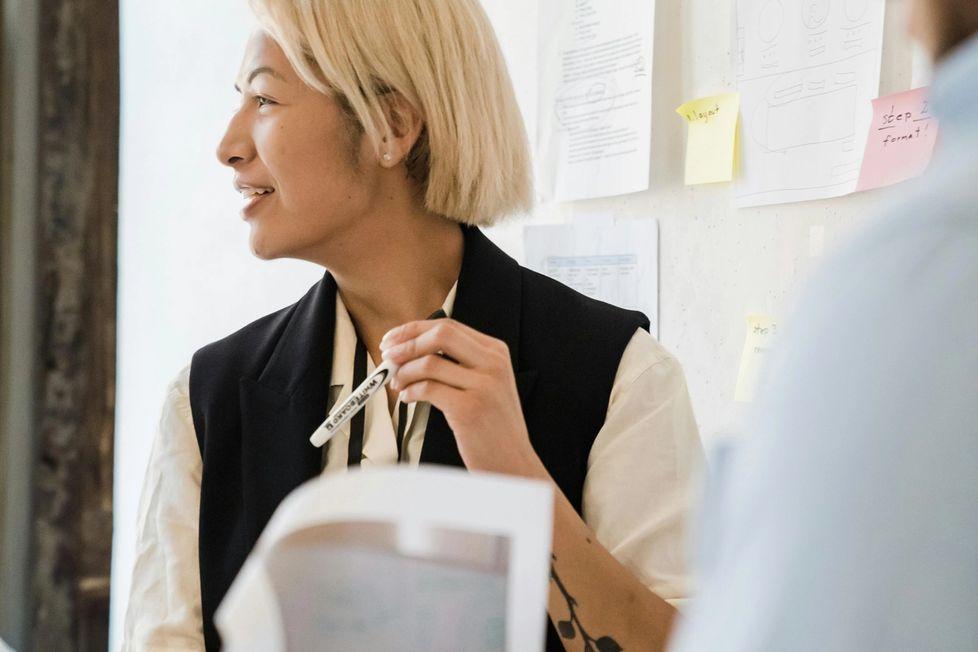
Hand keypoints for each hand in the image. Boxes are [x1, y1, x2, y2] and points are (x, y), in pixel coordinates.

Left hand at [379, 318, 545, 477]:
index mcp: (496, 352)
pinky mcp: (469, 409)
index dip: (414, 330)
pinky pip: (428, 389)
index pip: (448, 326)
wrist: (513, 462)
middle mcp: (493, 364)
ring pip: (429, 362)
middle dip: (406, 344)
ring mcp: (483, 386)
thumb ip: (460, 363)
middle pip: (440, 335)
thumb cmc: (494, 425)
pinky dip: (410, 391)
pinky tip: (407, 397)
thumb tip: (411, 351)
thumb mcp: (487, 384)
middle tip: (388, 357)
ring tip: (398, 384)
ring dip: (404, 372)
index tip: (393, 339)